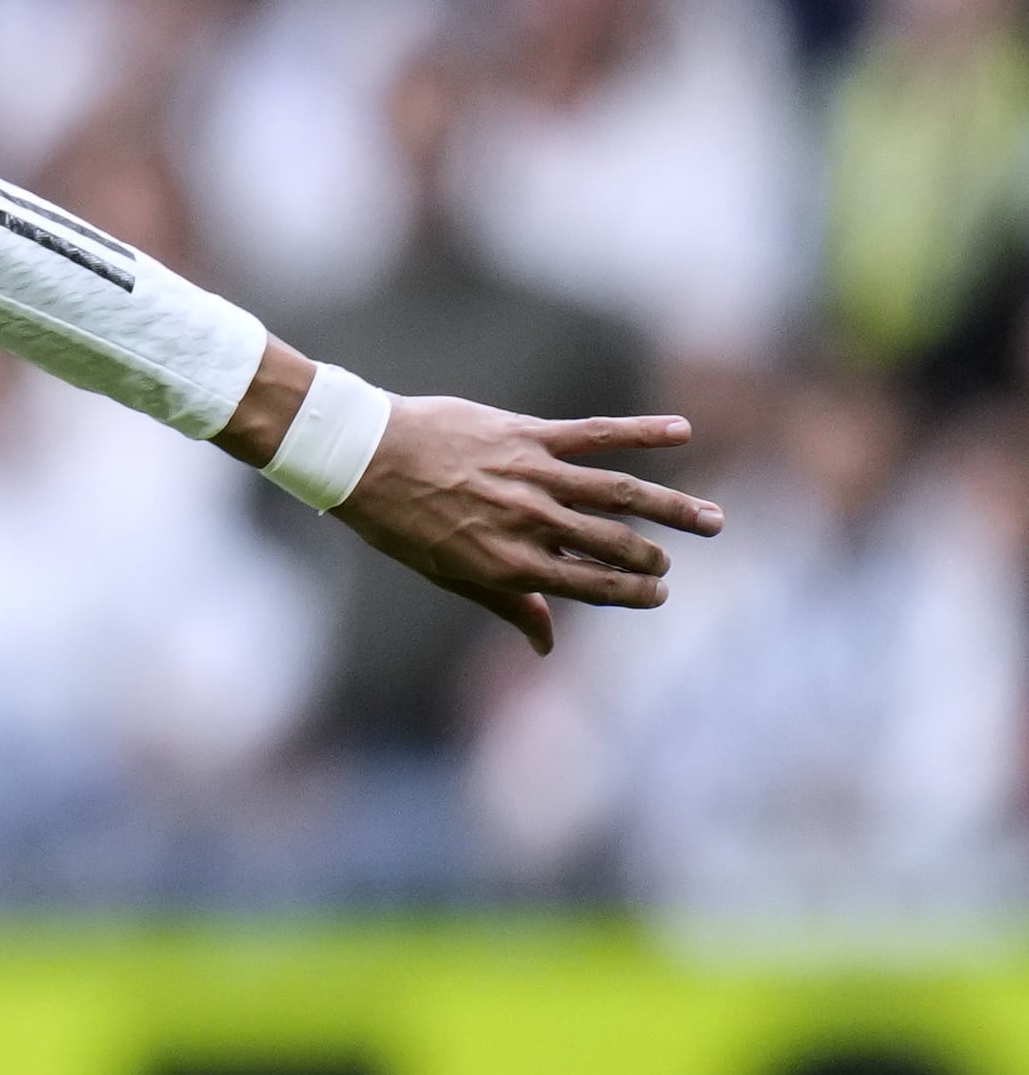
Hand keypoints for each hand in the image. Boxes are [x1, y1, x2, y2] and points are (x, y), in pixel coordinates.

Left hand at [337, 399, 720, 653]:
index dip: (631, 592)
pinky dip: (641, 431)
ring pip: (619, 492)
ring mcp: (530, 476)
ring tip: (712, 519)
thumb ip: (505, 604)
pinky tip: (682, 430)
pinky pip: (594, 434)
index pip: (589, 585)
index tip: (659, 594)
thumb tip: (546, 644)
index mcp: (507, 564)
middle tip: (675, 562)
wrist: (362, 455)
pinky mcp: (526, 435)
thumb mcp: (445, 574)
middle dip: (652, 557)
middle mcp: (527, 522)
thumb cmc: (399, 521)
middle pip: (612, 542)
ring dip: (672, 506)